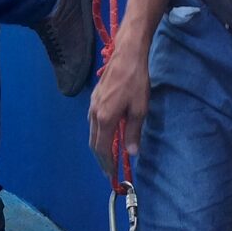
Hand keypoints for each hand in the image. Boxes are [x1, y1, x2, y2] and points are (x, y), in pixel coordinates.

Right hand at [88, 36, 150, 165]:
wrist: (126, 55)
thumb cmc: (136, 82)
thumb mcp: (139, 109)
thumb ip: (133, 132)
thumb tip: (131, 152)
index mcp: (105, 119)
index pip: (102, 148)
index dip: (107, 163)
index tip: (111, 175)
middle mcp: (94, 114)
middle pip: (93, 143)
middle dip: (100, 159)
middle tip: (108, 170)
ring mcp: (92, 105)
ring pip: (92, 132)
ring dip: (98, 147)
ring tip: (107, 156)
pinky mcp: (94, 98)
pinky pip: (92, 122)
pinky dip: (98, 134)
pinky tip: (106, 134)